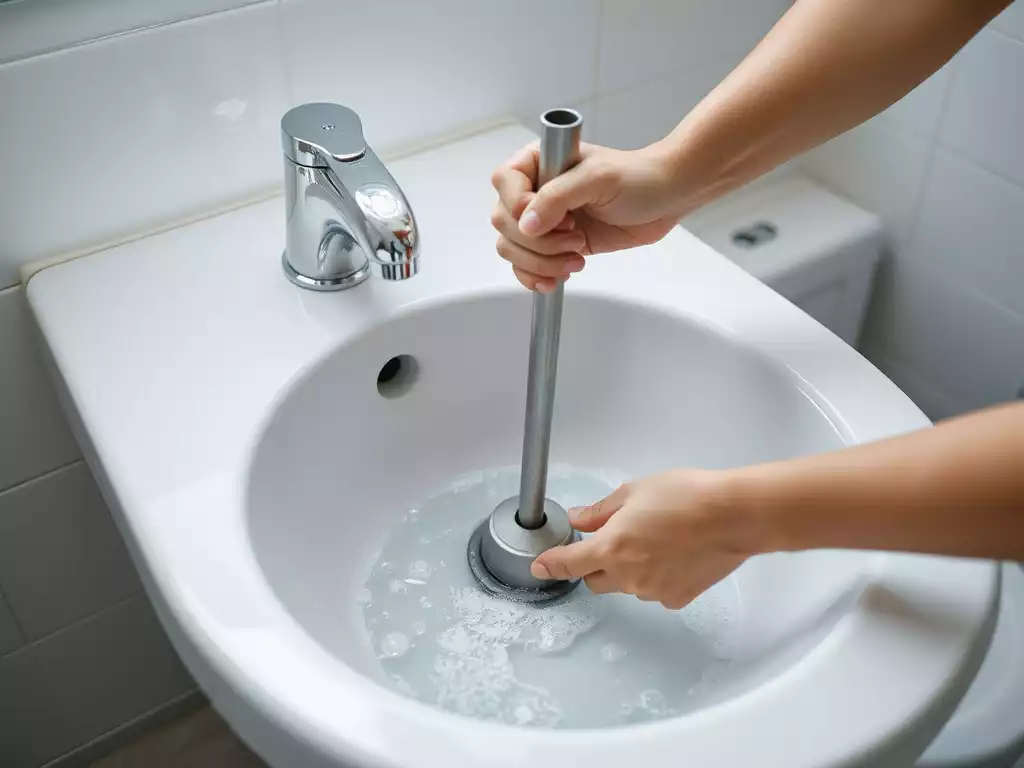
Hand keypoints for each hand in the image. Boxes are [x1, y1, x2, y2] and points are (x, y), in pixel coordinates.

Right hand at [489, 141, 681, 291]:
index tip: (552, 217)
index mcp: (538, 162)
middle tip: (574, 236)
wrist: (667, 198)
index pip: (504, 183)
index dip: (519, 205)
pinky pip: (527, 267)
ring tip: (576, 256)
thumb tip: (525, 224)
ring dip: (541, 261)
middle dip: (537, 240)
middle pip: (504, 223)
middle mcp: (534, 191)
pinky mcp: (555, 246)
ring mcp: (544, 221)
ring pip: (512, 249)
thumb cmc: (638, 178)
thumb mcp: (597, 179)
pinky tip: (557, 279)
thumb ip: (557, 197)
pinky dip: (535, 276)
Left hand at [530, 470, 752, 608]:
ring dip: (628, 569)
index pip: (569, 563)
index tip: (541, 566)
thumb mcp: (634, 492)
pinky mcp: (678, 598)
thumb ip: (601, 510)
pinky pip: (655, 591)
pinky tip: (675, 554)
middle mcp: (629, 576)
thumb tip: (581, 519)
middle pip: (595, 580)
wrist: (733, 516)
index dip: (551, 565)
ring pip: (627, 585)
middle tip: (614, 538)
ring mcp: (654, 591)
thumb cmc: (687, 497)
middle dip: (596, 563)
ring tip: (655, 539)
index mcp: (612, 548)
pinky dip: (656, 576)